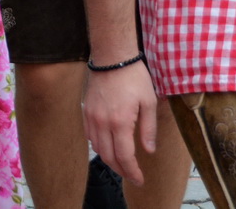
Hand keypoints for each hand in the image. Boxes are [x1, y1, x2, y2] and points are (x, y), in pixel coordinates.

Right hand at [83, 61, 159, 186]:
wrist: (111, 56)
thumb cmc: (133, 76)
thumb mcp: (148, 101)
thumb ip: (148, 129)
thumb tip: (148, 150)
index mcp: (120, 122)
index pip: (125, 156)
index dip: (132, 172)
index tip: (139, 179)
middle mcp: (103, 123)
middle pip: (109, 157)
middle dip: (121, 170)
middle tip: (132, 175)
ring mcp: (92, 117)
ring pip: (97, 148)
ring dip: (109, 160)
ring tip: (121, 163)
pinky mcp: (86, 111)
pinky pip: (90, 136)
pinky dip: (99, 146)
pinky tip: (108, 146)